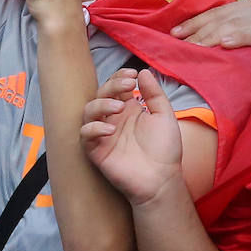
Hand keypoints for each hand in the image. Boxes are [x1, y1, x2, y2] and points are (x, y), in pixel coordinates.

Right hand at [81, 68, 184, 204]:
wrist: (162, 179)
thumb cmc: (165, 149)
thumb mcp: (164, 116)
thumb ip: (154, 94)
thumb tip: (143, 72)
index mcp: (129, 109)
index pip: (116, 86)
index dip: (120, 76)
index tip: (132, 74)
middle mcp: (114, 119)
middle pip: (101, 94)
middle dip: (111, 86)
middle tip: (128, 85)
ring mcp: (104, 134)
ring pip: (88, 111)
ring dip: (101, 104)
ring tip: (119, 106)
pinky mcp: (97, 151)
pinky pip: (85, 135)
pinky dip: (94, 128)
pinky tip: (110, 129)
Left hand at [171, 0, 250, 47]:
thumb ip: (232, 32)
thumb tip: (203, 42)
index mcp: (250, 5)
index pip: (217, 12)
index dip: (195, 22)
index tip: (175, 34)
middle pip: (222, 17)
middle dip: (197, 31)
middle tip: (178, 44)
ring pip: (234, 24)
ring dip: (211, 37)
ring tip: (194, 47)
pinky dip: (239, 37)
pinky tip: (224, 44)